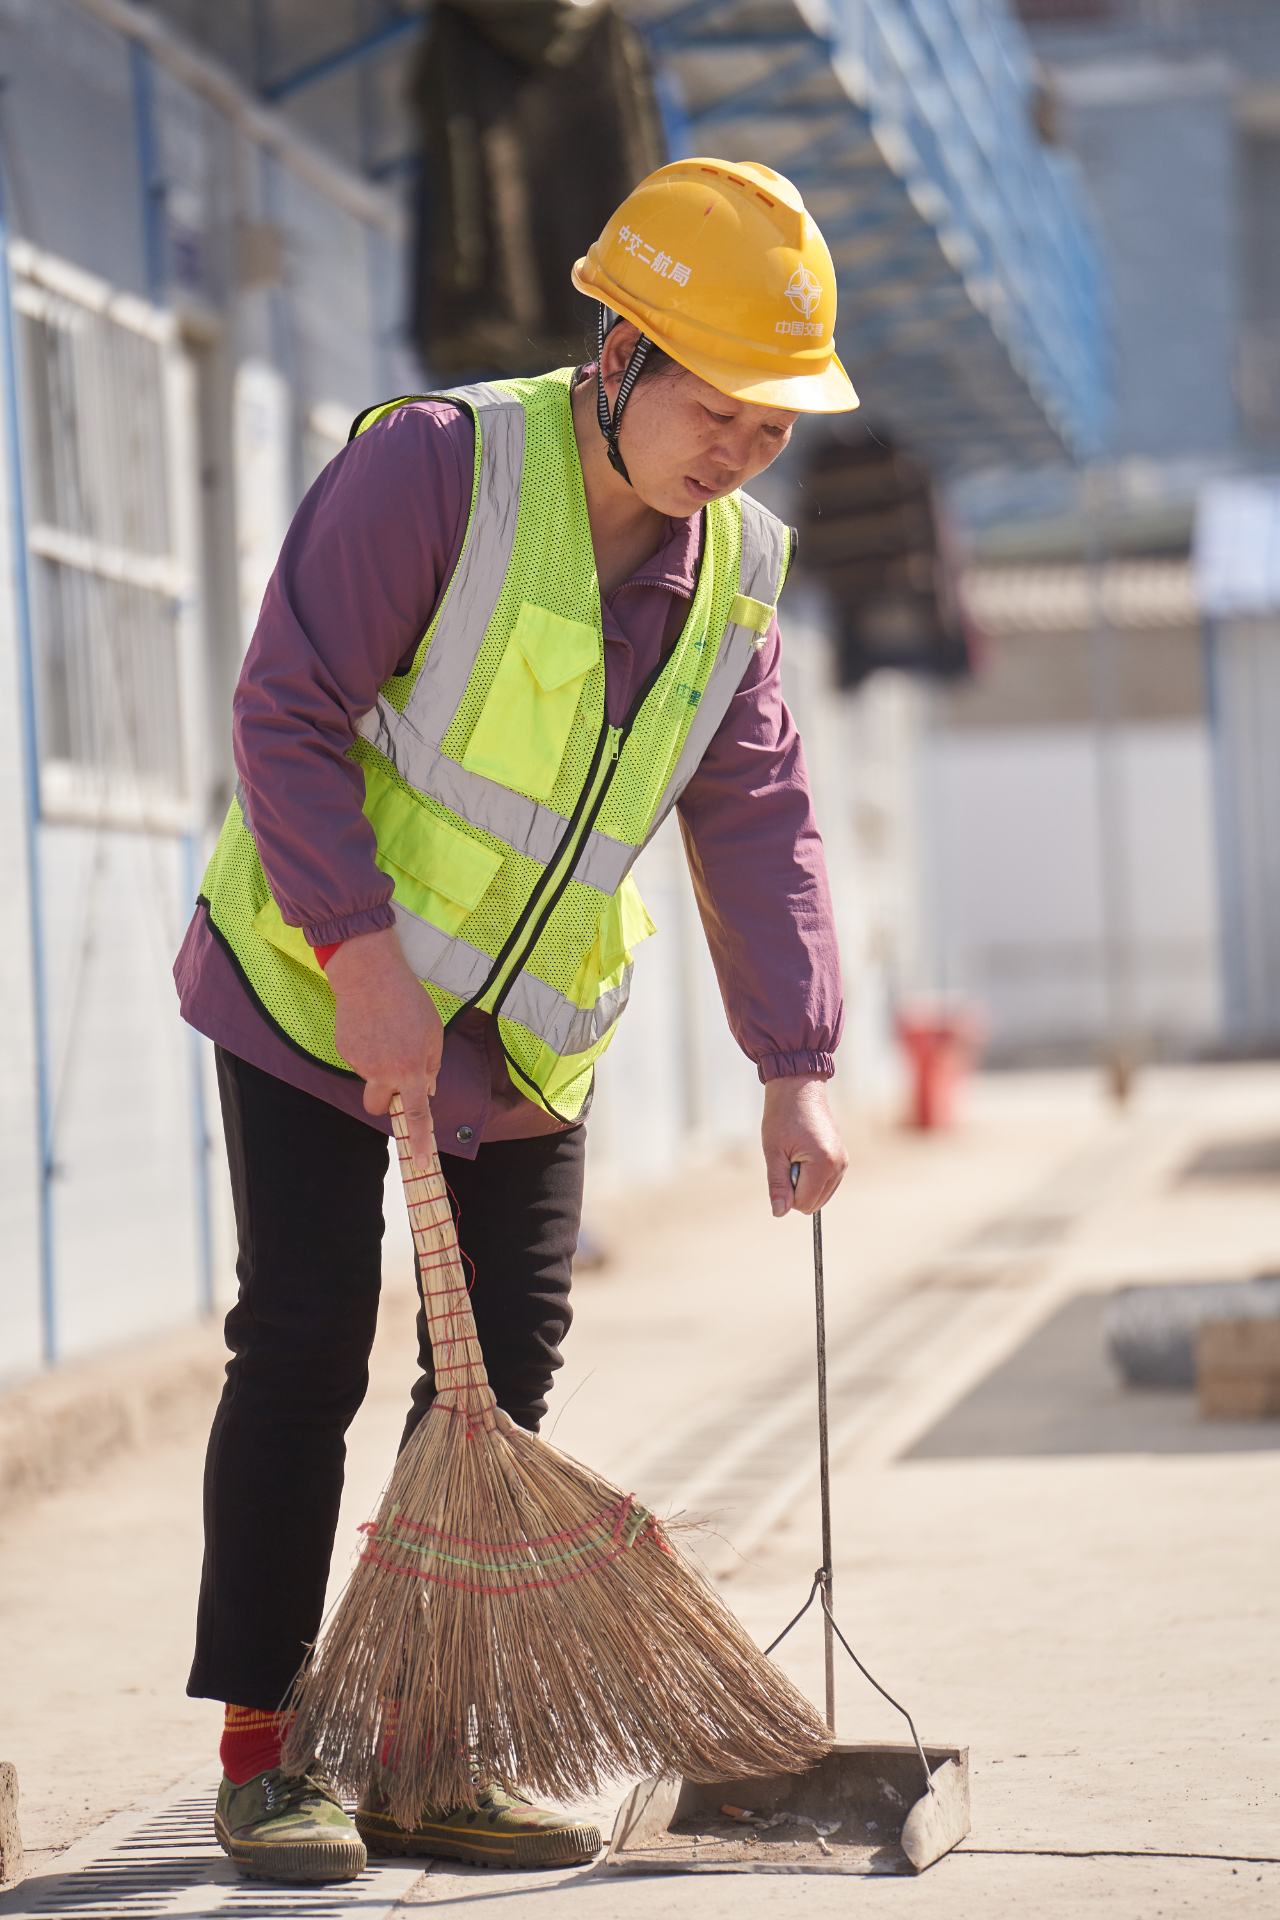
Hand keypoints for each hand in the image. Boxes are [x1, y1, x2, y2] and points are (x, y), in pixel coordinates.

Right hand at [327, 927, 442, 1166]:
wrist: (370, 976)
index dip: (418, 1141)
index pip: (416, 1116)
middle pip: (379, 1108)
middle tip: (394, 1079)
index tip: (420, 1163)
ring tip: (386, 1032)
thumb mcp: (433, 1033)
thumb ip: (431, 1066)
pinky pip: (359, 1059)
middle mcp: (383, 1072)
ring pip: (370, 1077)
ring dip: (379, 1065)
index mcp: (410, 1070)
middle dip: (386, 1102)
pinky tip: (372, 1026)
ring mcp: (360, 1063)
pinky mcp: (344, 1051)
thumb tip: (426, 1091)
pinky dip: (366, 1048)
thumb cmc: (408, 1002)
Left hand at [761, 1074, 847, 1217]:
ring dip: (804, 1183)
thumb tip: (780, 1213)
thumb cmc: (782, 1116)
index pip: (803, 1203)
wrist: (798, 1088)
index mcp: (822, 1164)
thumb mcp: (774, 1152)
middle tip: (789, 1158)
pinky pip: (826, 1185)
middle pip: (813, 1204)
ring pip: (820, 1196)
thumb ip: (778, 1185)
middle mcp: (839, 1165)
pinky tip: (805, 1154)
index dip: (786, 1192)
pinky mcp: (842, 1159)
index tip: (782, 1165)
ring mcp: (843, 1162)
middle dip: (796, 1189)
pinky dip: (812, 1177)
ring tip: (797, 1154)